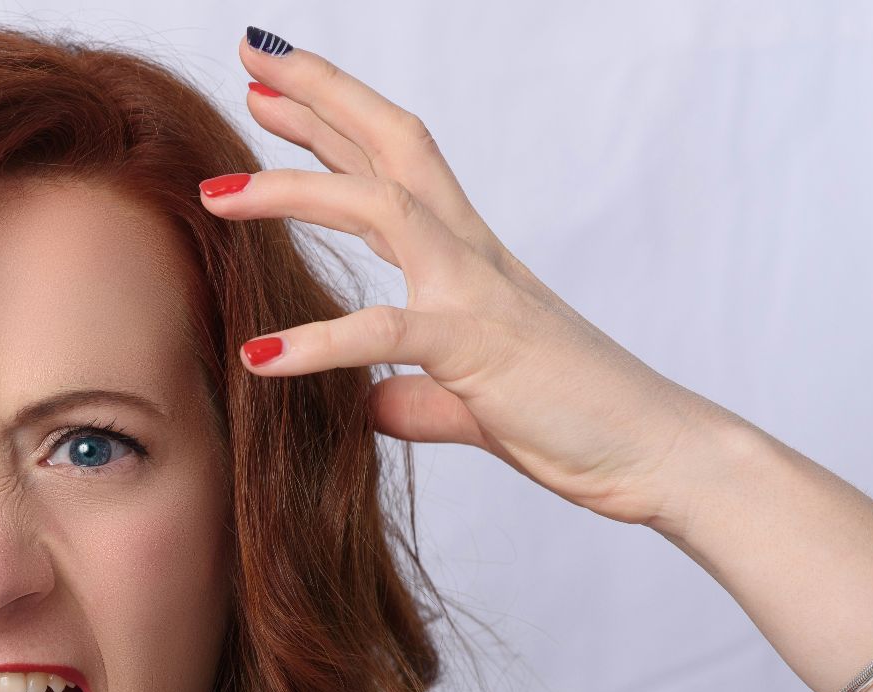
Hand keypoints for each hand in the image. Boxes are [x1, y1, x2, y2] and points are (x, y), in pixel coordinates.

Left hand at [203, 28, 742, 530]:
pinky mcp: (479, 350)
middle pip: (391, 143)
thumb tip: (373, 405)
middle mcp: (472, 255)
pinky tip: (259, 357)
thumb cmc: (575, 420)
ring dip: (294, 191)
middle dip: (321, 94)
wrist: (657, 455)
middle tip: (250, 56)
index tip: (271, 90)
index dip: (333, 121)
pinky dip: (319, 342)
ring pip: (381, 205)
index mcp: (469, 258)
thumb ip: (416, 396)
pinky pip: (387, 334)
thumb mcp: (471, 403)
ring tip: (215, 194)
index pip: (393, 166)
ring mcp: (477, 294)